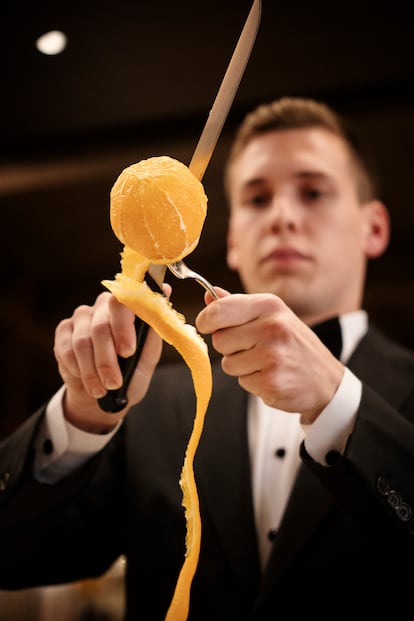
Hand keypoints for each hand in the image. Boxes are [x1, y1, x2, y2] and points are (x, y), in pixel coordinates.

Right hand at [54, 291, 162, 431]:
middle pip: (100, 327)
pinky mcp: (64, 330)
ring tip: (102, 388)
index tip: (127, 352)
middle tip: (114, 382)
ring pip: (82, 342)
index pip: (121, 303)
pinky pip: (67, 350)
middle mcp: (102, 305)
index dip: (122, 328)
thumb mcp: (148, 356)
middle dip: (107, 360)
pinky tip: (87, 381)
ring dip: (92, 371)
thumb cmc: (130, 372)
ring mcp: (81, 316)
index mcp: (127, 306)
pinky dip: (79, 370)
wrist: (105, 393)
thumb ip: (154, 328)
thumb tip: (166, 289)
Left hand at [196, 290, 343, 422]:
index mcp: (269, 305)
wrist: (327, 380)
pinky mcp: (272, 382)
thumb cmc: (294, 345)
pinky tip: (272, 377)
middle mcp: (272, 327)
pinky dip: (254, 383)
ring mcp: (273, 355)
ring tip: (266, 363)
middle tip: (252, 348)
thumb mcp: (273, 316)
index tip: (206, 325)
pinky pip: (243, 382)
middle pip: (219, 340)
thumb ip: (238, 306)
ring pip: (228, 364)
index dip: (206, 320)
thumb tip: (209, 295)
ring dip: (242, 367)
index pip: (219, 310)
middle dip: (229, 347)